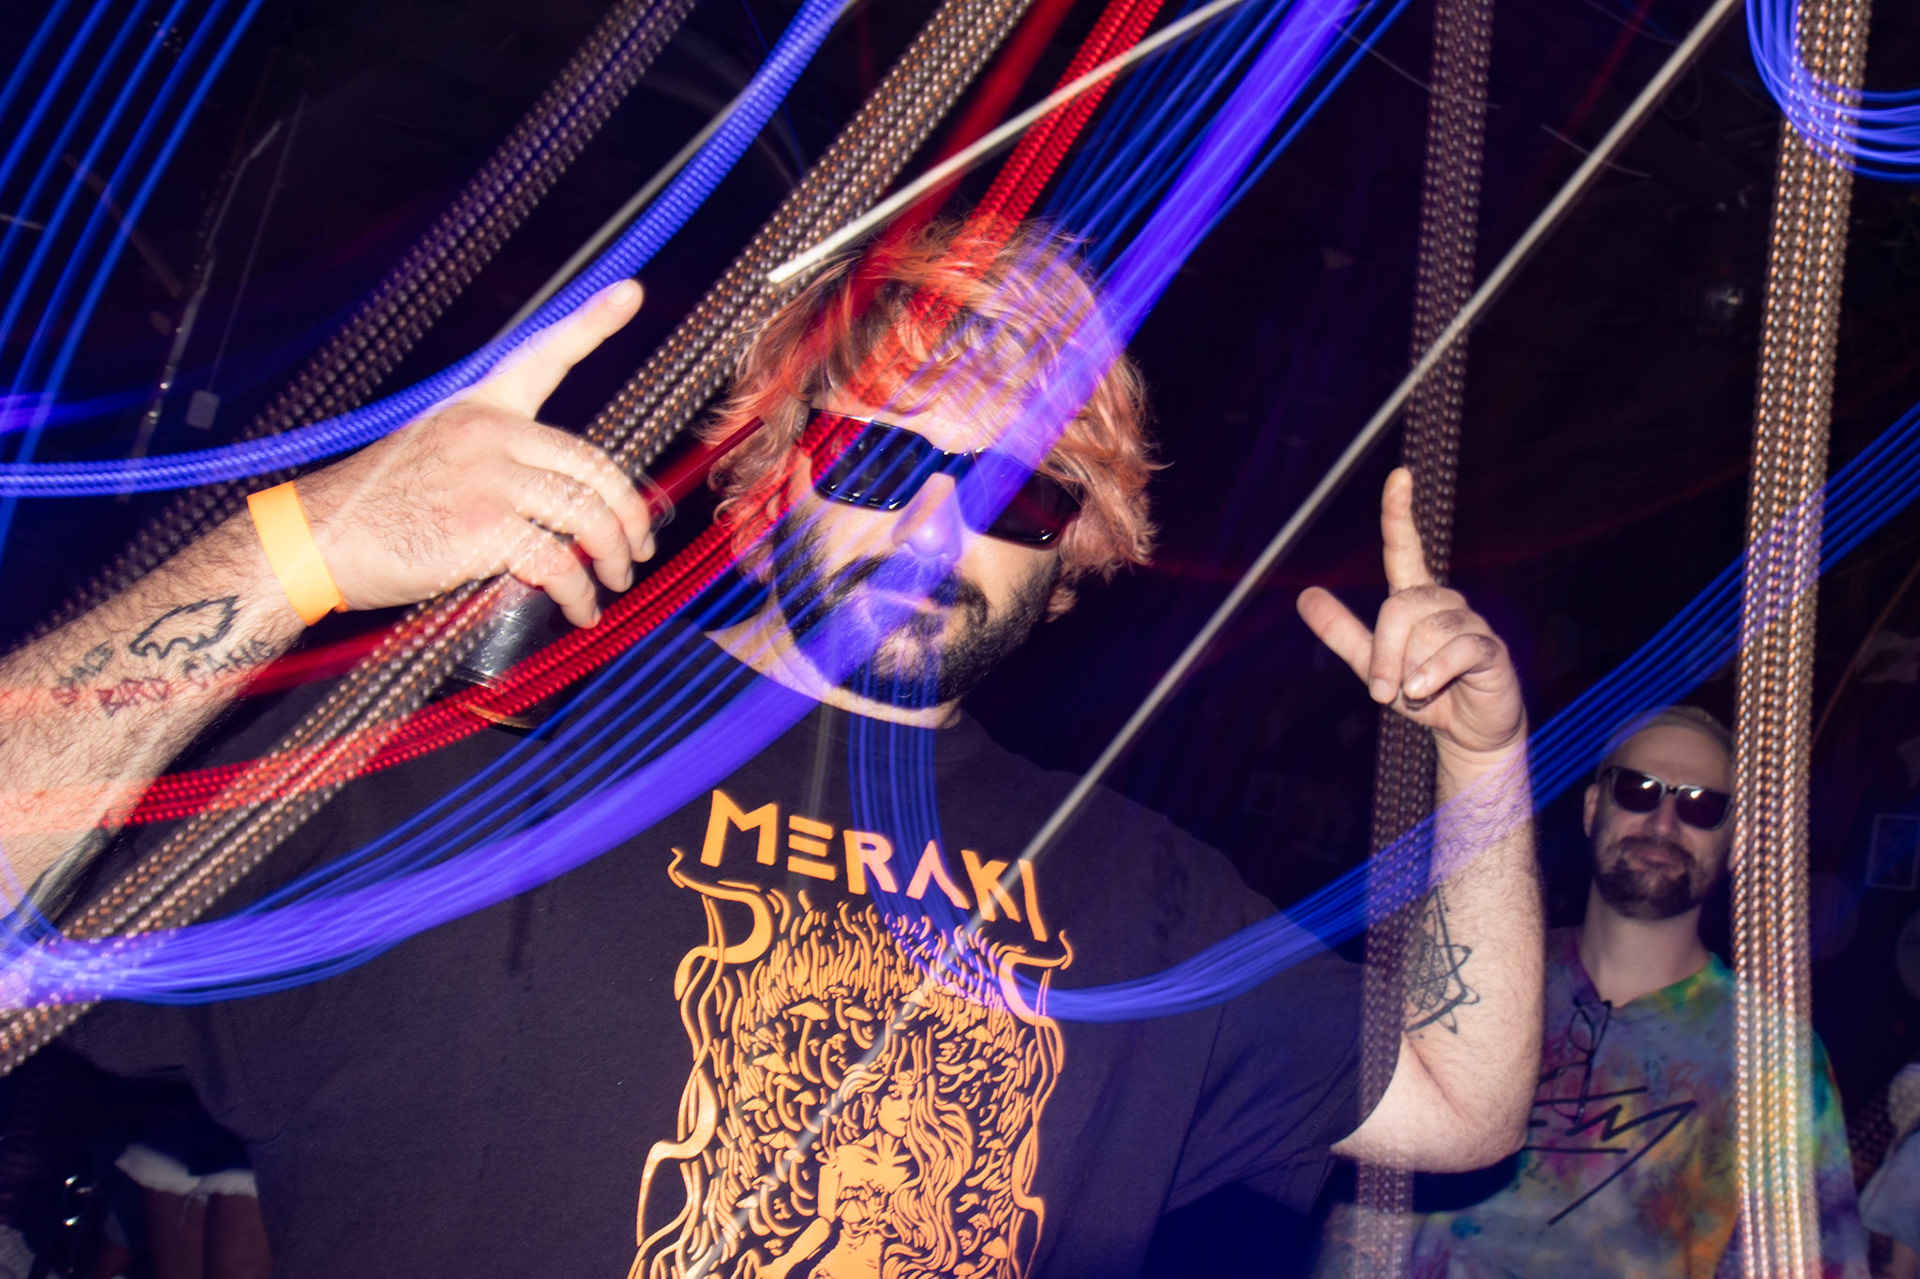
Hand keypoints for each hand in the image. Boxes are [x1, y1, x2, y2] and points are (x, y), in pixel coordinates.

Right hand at [297, 280, 651, 626]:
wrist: (314, 540)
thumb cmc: (374, 511)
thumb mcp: (434, 456)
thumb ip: (497, 465)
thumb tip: (559, 508)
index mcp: (480, 408)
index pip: (543, 356)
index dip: (592, 322)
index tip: (630, 291)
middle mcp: (490, 432)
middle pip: (593, 465)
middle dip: (628, 514)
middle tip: (636, 547)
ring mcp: (488, 477)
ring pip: (587, 515)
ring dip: (611, 556)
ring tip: (613, 582)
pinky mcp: (485, 526)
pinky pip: (559, 561)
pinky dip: (579, 593)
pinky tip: (580, 609)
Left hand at [1296, 468, 1524, 766]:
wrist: (1468, 733)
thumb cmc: (1421, 692)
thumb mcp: (1372, 664)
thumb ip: (1342, 632)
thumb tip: (1304, 595)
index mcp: (1414, 599)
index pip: (1404, 548)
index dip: (1399, 513)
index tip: (1400, 476)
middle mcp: (1443, 603)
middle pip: (1399, 608)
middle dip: (1382, 652)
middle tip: (1380, 691)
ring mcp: (1470, 623)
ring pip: (1426, 632)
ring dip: (1407, 671)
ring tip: (1413, 693)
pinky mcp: (1490, 650)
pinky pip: (1456, 650)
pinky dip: (1432, 673)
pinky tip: (1422, 690)